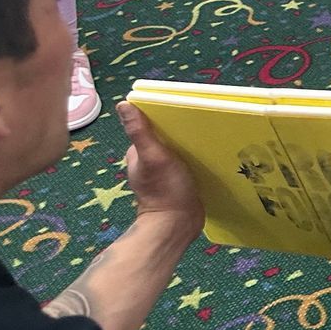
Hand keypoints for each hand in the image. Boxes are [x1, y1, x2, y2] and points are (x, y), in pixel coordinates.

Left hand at [118, 102, 204, 233]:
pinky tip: (207, 152)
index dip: (163, 115)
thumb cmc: (165, 190)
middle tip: (199, 121)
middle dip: (179, 128)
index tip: (181, 107)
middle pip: (165, 136)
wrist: (178, 225)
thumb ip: (140, 132)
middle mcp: (149, 160)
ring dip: (189, 142)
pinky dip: (195, 155)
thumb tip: (123, 104)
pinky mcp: (179, 180)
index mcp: (138, 153)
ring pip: (177, 148)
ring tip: (207, 134)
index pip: (149, 125)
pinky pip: (187, 160)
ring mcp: (164, 171)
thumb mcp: (153, 157)